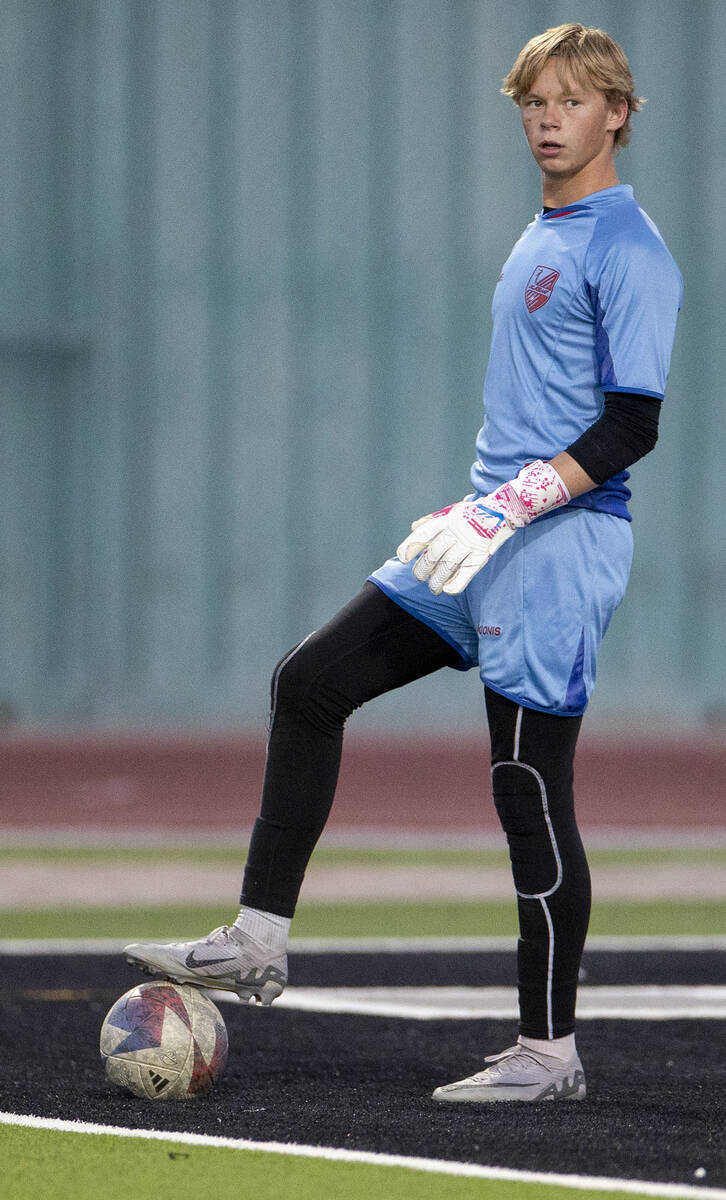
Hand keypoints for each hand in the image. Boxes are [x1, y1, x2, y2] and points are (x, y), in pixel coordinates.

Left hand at [397, 460, 569, 594]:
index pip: (424, 534)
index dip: (410, 546)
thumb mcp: (452, 510)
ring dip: (435, 581)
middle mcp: (456, 532)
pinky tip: (447, 590)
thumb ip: (433, 520)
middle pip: (433, 554)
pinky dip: (454, 584)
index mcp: (447, 520)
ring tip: (432, 588)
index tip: (402, 558)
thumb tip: (414, 528)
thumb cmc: (475, 512)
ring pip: (446, 567)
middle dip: (422, 568)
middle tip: (419, 576)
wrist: (505, 511)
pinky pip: (465, 574)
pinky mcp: (481, 556)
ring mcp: (469, 545)